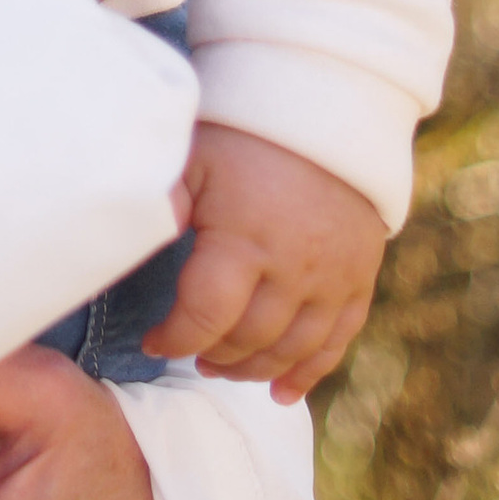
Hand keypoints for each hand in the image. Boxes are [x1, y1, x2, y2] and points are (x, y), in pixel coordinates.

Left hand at [146, 123, 385, 402]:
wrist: (328, 106)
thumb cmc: (246, 130)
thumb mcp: (196, 154)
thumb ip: (167, 198)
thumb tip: (139, 229)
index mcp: (245, 240)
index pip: (206, 315)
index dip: (174, 338)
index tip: (152, 342)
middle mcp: (293, 269)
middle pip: (250, 340)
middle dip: (213, 355)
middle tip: (189, 354)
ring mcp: (333, 278)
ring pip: (293, 349)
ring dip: (254, 369)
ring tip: (223, 368)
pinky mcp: (360, 277)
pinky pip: (338, 340)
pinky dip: (310, 372)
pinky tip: (283, 392)